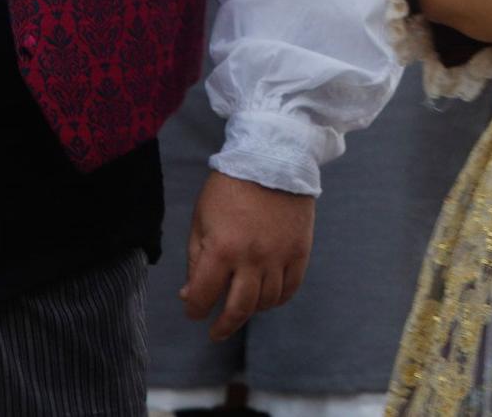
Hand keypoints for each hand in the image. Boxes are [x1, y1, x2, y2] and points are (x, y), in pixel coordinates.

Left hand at [181, 172, 314, 342]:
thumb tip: (190, 294)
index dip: (194, 310)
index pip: (203, 297)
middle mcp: (252, 258)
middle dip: (223, 326)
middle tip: (216, 332)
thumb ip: (195, 259)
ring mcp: (280, 255)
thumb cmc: (230, 187)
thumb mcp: (201, 219)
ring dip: (251, 310)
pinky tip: (267, 297)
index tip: (193, 309)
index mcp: (222, 249)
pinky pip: (291, 288)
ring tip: (243, 306)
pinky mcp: (300, 250)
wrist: (273, 158)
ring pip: (266, 302)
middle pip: (238, 309)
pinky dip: (278, 299)